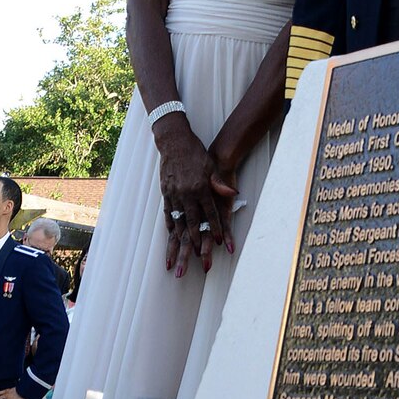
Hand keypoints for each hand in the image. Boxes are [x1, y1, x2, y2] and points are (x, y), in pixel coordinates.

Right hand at [157, 124, 236, 275]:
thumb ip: (220, 183)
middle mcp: (187, 193)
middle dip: (198, 240)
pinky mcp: (166, 192)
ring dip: (181, 238)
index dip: (215, 228)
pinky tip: (172, 235)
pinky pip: (167, 213)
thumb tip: (233, 195)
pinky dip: (170, 226)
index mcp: (200, 188)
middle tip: (200, 256)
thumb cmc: (196, 154)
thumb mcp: (211, 166)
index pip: (210, 213)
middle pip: (193, 222)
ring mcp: (174, 194)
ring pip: (179, 221)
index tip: (219, 242)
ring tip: (182, 253)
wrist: (175, 142)